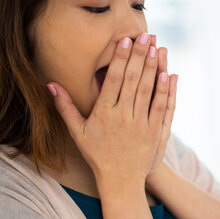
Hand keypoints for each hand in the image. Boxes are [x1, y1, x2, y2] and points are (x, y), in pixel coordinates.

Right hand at [47, 33, 176, 192]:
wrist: (121, 180)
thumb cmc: (98, 155)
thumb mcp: (78, 132)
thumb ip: (65, 107)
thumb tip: (51, 85)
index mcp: (105, 113)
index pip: (114, 80)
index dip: (121, 59)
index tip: (125, 42)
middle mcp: (124, 117)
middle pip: (134, 81)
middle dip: (140, 57)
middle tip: (146, 37)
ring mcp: (141, 125)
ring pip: (150, 92)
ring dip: (155, 68)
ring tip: (158, 49)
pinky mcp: (155, 133)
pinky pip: (162, 108)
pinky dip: (166, 91)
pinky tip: (169, 75)